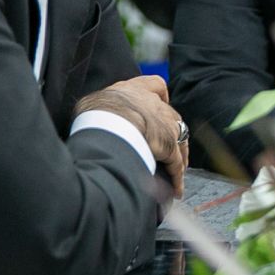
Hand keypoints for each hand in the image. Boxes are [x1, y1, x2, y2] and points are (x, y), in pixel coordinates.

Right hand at [75, 75, 187, 197]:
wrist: (113, 123)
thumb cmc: (97, 112)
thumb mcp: (95, 102)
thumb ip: (102, 106)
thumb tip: (95, 114)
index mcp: (137, 90)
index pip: (155, 84)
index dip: (160, 94)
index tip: (162, 100)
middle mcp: (156, 105)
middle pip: (171, 116)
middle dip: (170, 132)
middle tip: (166, 147)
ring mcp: (166, 124)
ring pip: (180, 140)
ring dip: (178, 156)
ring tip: (175, 172)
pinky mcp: (170, 146)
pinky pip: (176, 164)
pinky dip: (177, 177)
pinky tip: (177, 190)